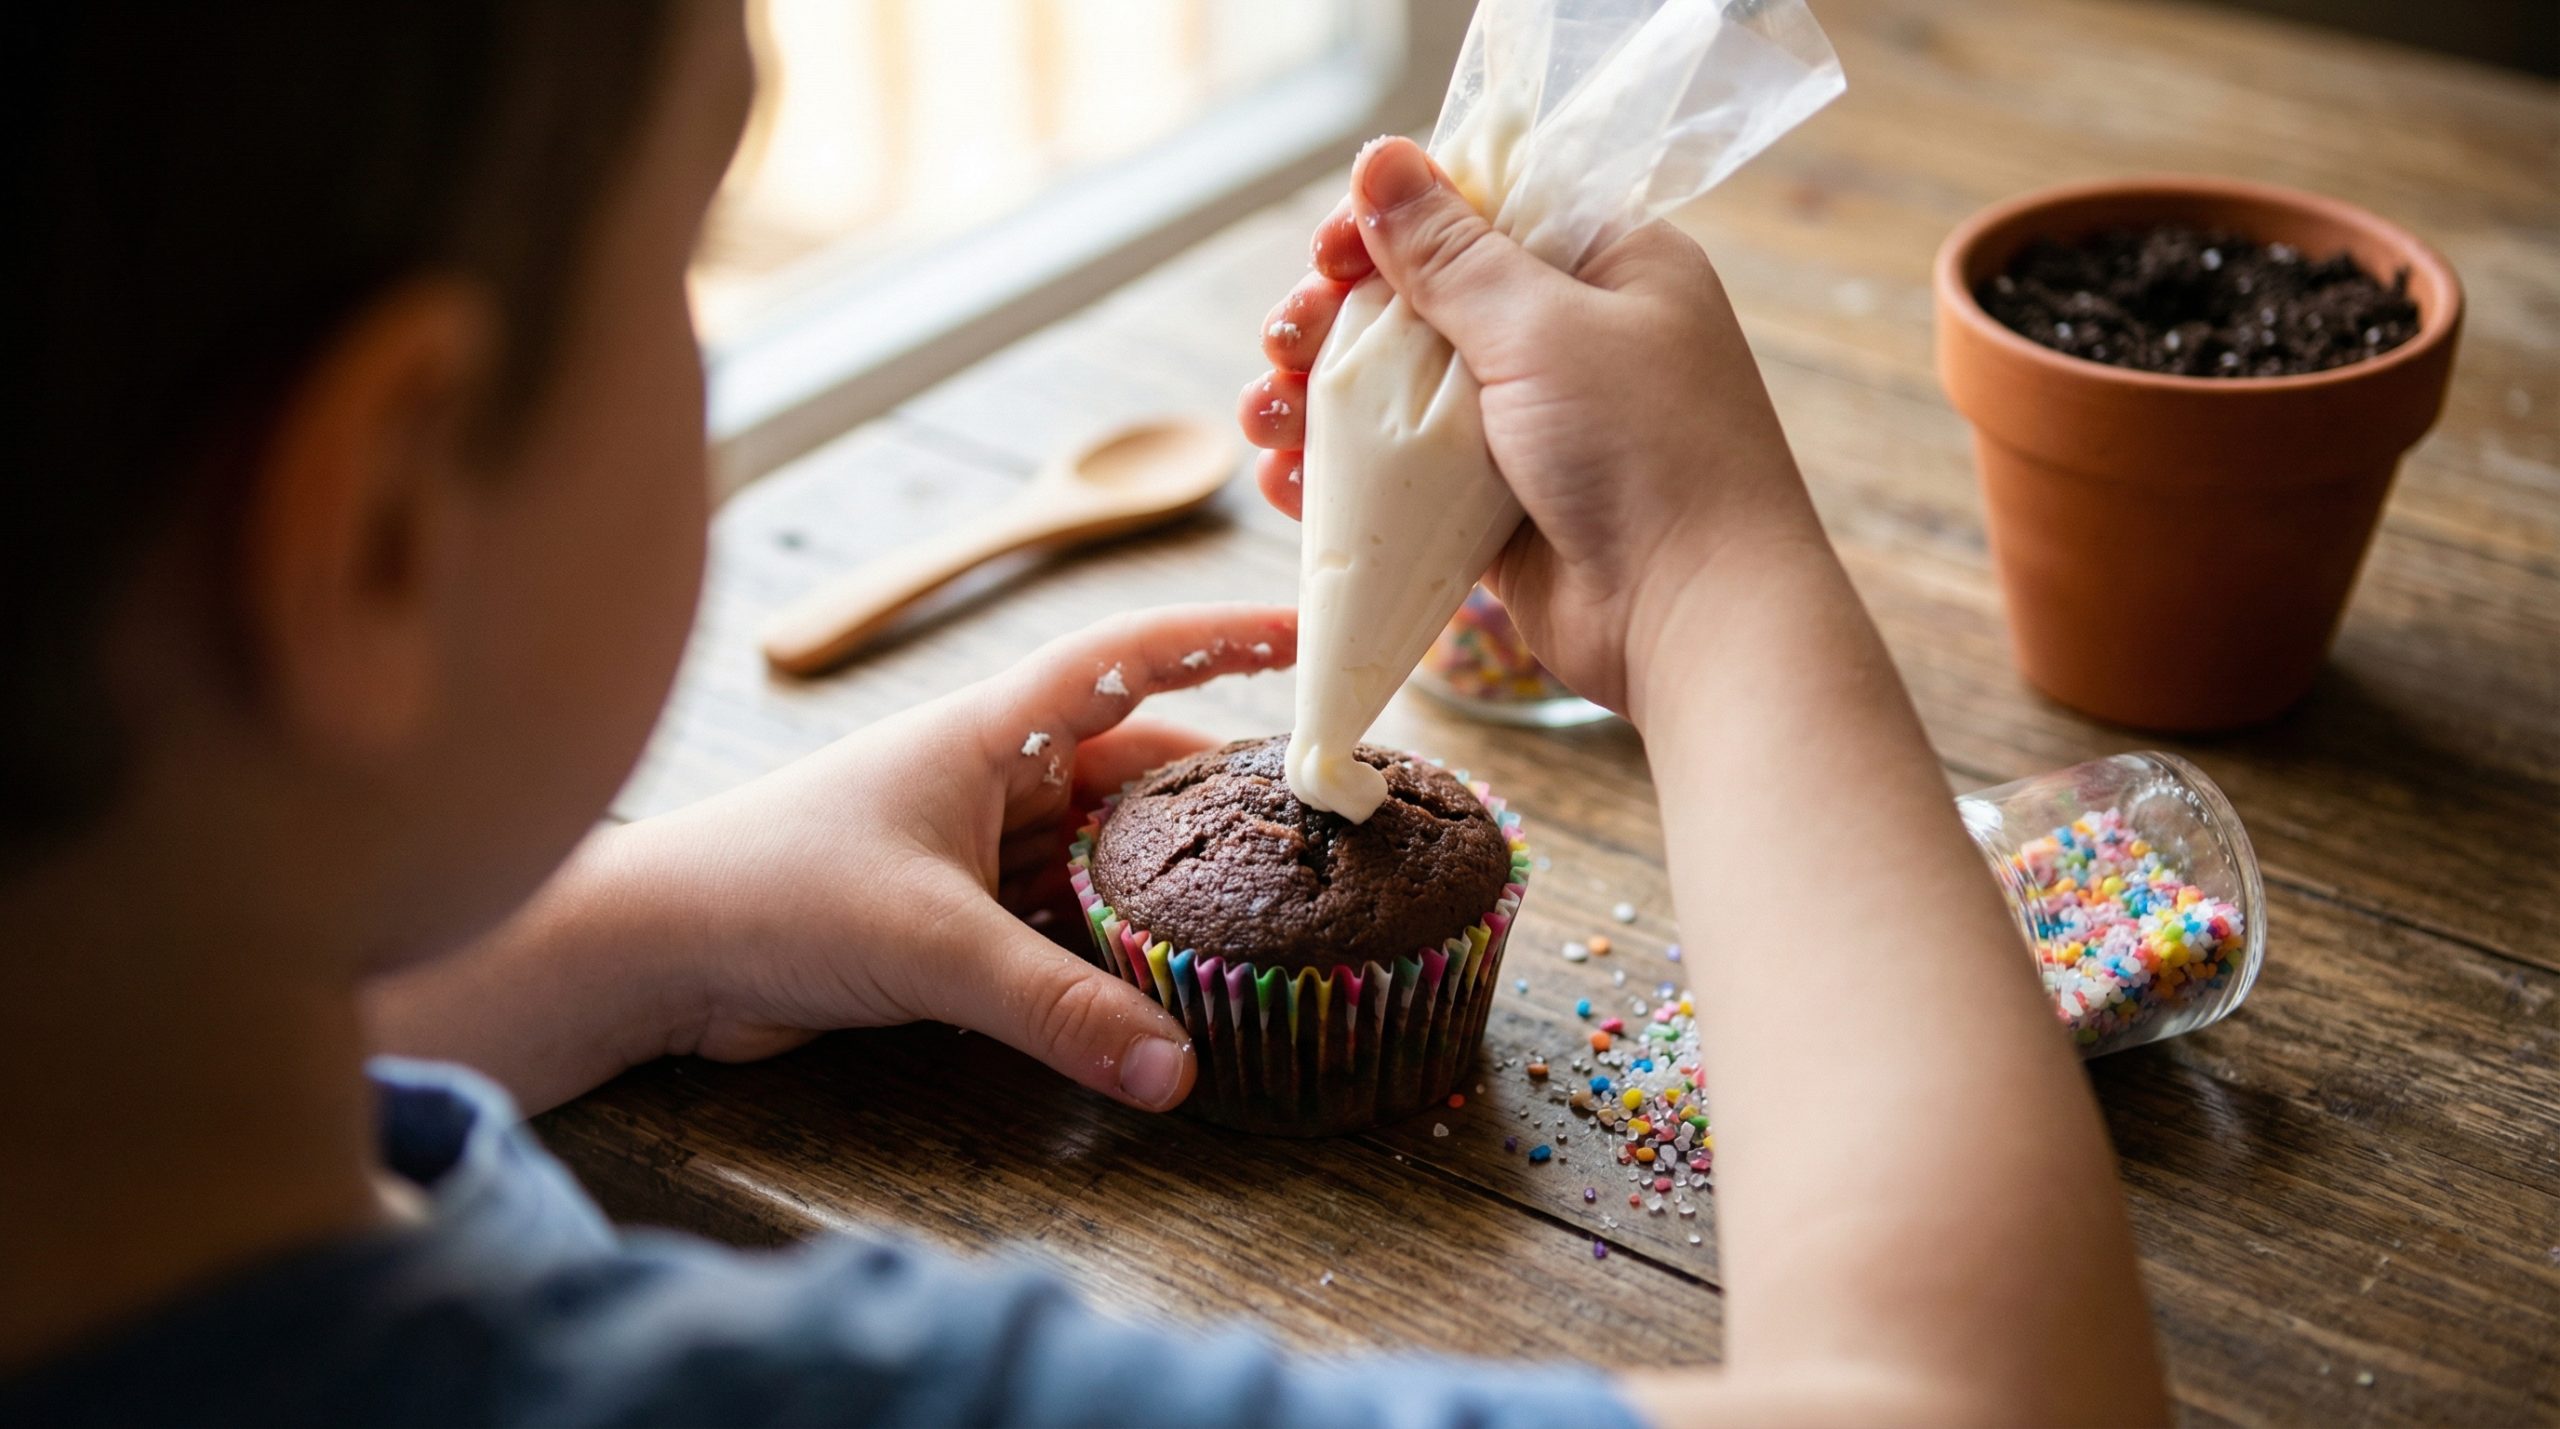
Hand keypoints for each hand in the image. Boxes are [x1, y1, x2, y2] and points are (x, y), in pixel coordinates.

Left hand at [602, 605, 1295, 1109]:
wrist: (653, 953)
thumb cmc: (771, 893)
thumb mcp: (930, 943)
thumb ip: (1056, 1010)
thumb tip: (1174, 1072)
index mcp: (989, 728)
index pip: (1131, 658)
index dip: (1224, 639)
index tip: (1312, 637)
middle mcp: (993, 773)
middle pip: (1140, 766)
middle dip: (1225, 789)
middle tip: (1328, 815)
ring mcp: (976, 846)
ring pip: (1108, 850)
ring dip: (1176, 877)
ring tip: (1279, 899)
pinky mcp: (957, 916)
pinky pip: (1069, 916)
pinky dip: (1120, 943)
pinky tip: (1178, 976)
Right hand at [1237, 136, 1825, 713]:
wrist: (1694, 621)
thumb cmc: (1650, 455)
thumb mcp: (1544, 330)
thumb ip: (1453, 254)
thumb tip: (1381, 159)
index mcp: (1605, 263)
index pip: (1477, 209)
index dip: (1390, 224)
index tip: (1328, 252)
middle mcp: (1566, 334)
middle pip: (1419, 300)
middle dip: (1333, 318)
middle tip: (1283, 342)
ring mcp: (1528, 424)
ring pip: (1396, 389)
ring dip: (1317, 397)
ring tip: (1264, 418)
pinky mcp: (1494, 505)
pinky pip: (1399, 472)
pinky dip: (1339, 471)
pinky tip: (1285, 479)